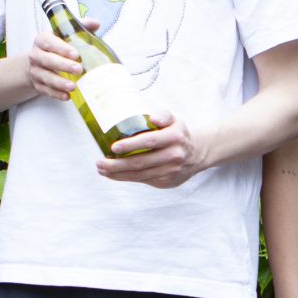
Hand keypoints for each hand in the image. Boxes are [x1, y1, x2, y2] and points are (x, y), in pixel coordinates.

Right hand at [25, 28, 84, 100]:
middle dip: (63, 65)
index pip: (49, 42)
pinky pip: (46, 91)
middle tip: (79, 69)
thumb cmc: (56, 47)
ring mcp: (35, 71)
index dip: (62, 48)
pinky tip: (67, 96)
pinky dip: (56, 94)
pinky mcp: (37, 85)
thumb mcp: (64, 35)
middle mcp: (36, 55)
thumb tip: (96, 23)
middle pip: (48, 60)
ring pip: (46, 77)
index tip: (75, 54)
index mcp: (42, 40)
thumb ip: (79, 27)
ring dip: (60, 83)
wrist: (37, 63)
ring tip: (74, 86)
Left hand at [97, 109, 212, 187]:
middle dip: (117, 164)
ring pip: (139, 175)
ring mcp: (171, 171)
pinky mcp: (166, 182)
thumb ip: (163, 115)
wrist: (197, 154)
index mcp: (175, 137)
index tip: (113, 147)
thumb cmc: (178, 134)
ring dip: (118, 174)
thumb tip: (152, 118)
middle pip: (141, 162)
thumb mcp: (175, 120)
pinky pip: (143, 180)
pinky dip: (126, 178)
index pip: (150, 141)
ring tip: (102, 169)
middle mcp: (174, 155)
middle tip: (100, 162)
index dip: (131, 145)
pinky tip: (114, 174)